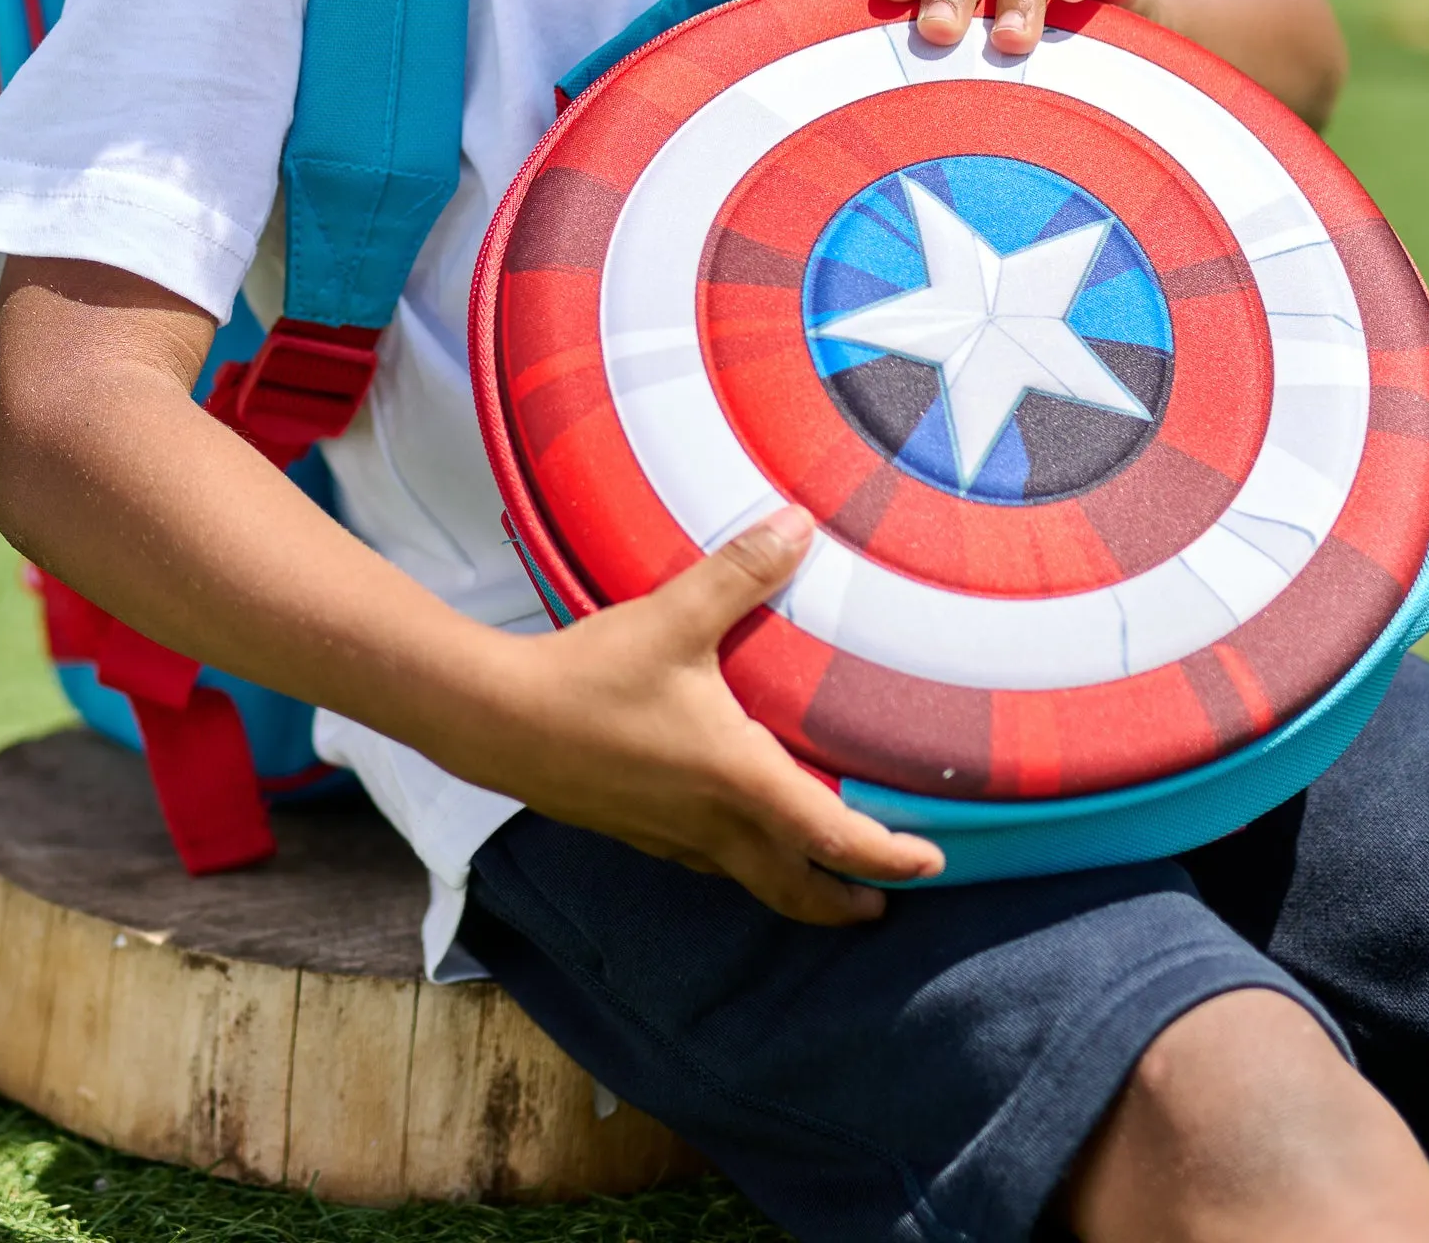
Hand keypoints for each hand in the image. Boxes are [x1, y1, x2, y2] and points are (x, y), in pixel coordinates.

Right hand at [478, 508, 943, 924]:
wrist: (496, 721)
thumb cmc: (591, 678)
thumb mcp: (674, 616)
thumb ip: (741, 570)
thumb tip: (801, 524)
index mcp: (737, 779)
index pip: (833, 837)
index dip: (888, 856)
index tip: (932, 865)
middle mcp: (710, 823)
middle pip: (793, 888)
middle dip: (843, 901)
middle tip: (882, 903)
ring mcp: (669, 836)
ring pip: (748, 878)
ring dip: (793, 884)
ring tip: (819, 871)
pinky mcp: (635, 830)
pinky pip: (706, 860)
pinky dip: (743, 860)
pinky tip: (734, 830)